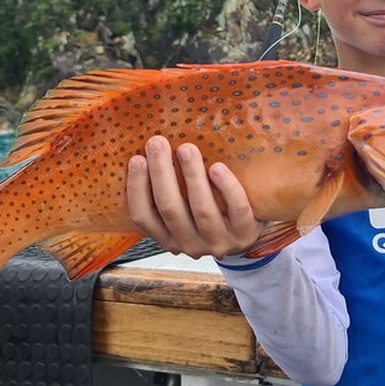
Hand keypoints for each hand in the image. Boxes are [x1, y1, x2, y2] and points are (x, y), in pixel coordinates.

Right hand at [126, 135, 262, 259]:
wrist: (247, 231)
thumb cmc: (210, 211)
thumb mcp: (183, 208)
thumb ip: (168, 187)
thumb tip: (150, 143)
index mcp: (167, 236)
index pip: (143, 216)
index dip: (136, 188)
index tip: (137, 158)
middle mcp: (189, 243)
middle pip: (170, 208)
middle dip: (161, 173)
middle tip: (157, 142)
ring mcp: (217, 241)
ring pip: (202, 209)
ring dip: (192, 176)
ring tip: (187, 148)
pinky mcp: (244, 234)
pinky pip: (236, 210)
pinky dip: (226, 188)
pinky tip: (217, 168)